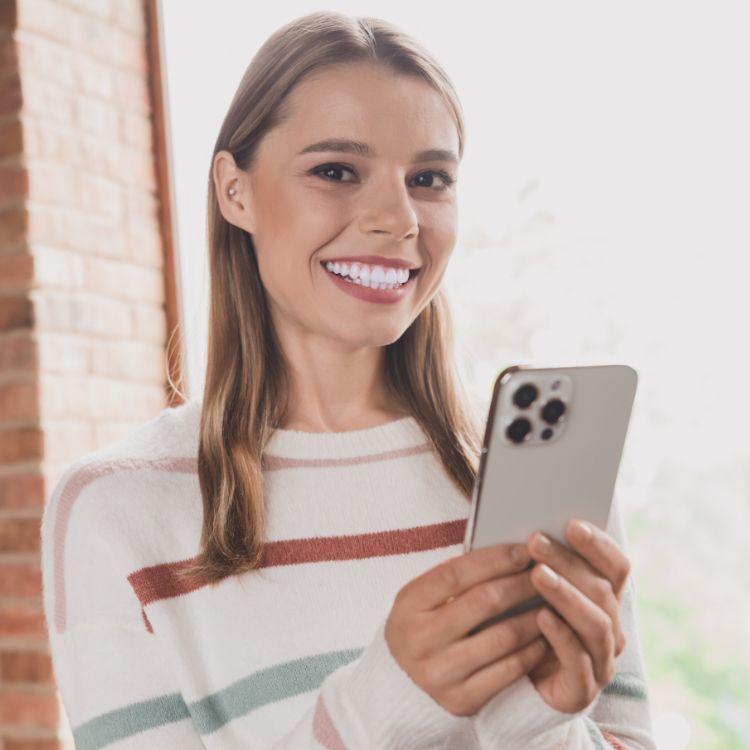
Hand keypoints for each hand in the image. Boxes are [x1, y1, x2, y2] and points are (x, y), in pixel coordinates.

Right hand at [385, 542, 549, 715]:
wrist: (399, 687)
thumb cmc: (420, 628)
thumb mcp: (421, 599)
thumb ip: (453, 578)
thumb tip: (504, 553)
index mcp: (409, 605)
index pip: (456, 574)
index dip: (494, 559)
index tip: (523, 550)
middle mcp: (421, 638)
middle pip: (484, 601)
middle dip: (521, 583)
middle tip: (545, 574)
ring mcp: (441, 672)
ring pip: (503, 636)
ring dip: (534, 617)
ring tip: (550, 604)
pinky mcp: (462, 699)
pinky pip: (509, 671)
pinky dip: (532, 651)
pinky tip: (544, 637)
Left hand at [524, 519, 630, 712]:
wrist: (508, 681)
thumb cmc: (518, 622)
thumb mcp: (527, 589)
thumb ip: (537, 562)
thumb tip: (529, 526)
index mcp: (604, 599)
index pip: (616, 567)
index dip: (599, 544)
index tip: (572, 523)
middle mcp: (610, 628)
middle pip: (602, 589)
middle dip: (568, 562)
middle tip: (535, 540)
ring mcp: (600, 661)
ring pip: (595, 622)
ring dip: (566, 594)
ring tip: (537, 574)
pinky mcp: (582, 690)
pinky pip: (578, 660)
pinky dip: (561, 635)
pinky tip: (541, 616)